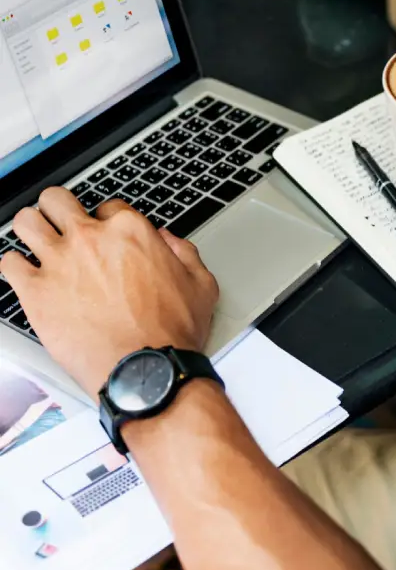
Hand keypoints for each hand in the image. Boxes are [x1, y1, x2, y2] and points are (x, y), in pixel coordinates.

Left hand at [0, 190, 218, 398]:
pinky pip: (8, 263)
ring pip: (26, 222)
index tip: (106, 236)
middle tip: (63, 224)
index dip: (107, 221)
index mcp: (131, 231)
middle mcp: (91, 239)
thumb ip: (185, 253)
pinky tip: (25, 275)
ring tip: (37, 242)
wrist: (146, 369)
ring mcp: (59, 263)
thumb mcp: (201, 284)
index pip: (107, 207)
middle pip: (57, 200)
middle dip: (59, 209)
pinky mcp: (35, 292)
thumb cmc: (172, 331)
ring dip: (31, 228)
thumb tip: (168, 241)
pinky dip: (14, 266)